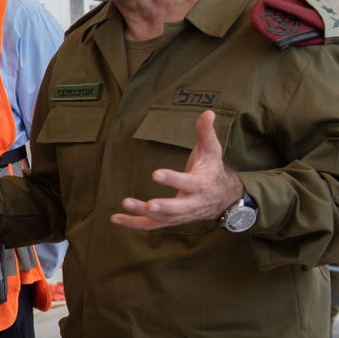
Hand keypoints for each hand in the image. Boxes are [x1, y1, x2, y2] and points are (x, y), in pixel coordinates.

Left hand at [112, 109, 243, 230]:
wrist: (223, 198)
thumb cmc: (212, 170)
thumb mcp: (212, 150)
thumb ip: (206, 132)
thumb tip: (207, 112)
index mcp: (201, 184)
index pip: (187, 183)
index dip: (172, 180)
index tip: (155, 174)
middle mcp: (192, 203)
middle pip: (177, 209)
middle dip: (163, 206)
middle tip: (148, 204)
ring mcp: (181, 215)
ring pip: (162, 219)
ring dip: (142, 214)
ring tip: (125, 203)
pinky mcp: (171, 220)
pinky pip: (151, 225)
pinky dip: (134, 224)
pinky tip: (115, 218)